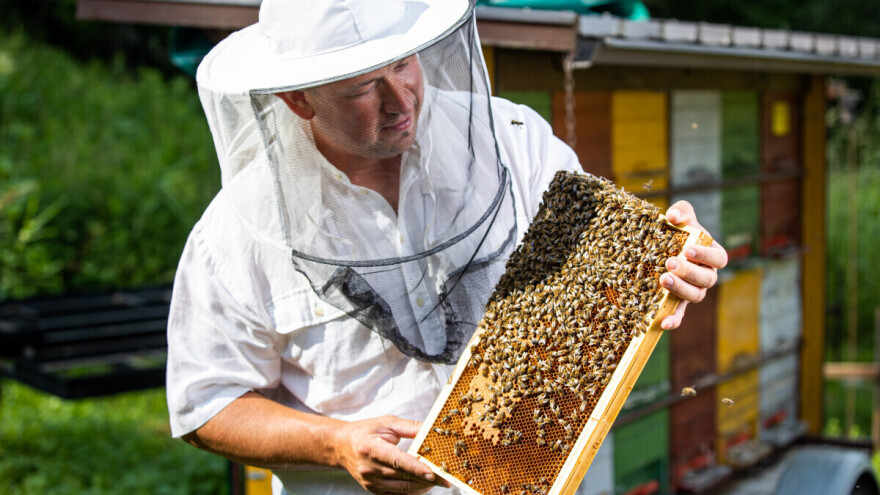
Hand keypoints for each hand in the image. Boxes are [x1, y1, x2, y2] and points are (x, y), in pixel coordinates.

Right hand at [332, 415, 449, 494]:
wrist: (341, 446)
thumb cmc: (365, 431)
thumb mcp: (386, 423)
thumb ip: (410, 427)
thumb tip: (431, 428)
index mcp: (371, 448)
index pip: (397, 460)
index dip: (416, 468)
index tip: (433, 473)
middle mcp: (369, 468)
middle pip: (402, 477)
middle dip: (426, 479)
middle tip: (445, 479)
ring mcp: (370, 481)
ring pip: (401, 488)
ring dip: (421, 487)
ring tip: (438, 482)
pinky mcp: (372, 489)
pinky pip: (395, 494)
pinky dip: (411, 491)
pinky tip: (423, 486)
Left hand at [659, 201, 727, 329]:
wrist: (660, 246)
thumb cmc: (676, 230)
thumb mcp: (681, 216)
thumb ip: (681, 211)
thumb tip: (674, 218)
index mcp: (712, 256)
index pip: (719, 259)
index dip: (706, 256)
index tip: (688, 249)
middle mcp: (706, 276)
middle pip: (706, 279)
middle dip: (689, 272)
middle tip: (670, 263)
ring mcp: (693, 291)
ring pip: (695, 296)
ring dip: (681, 290)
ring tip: (663, 279)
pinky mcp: (677, 303)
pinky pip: (679, 315)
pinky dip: (674, 320)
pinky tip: (662, 323)